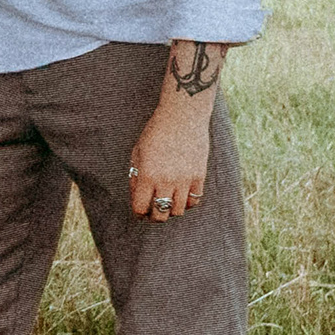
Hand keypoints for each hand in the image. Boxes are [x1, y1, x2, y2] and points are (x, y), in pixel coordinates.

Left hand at [127, 94, 210, 223]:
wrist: (182, 117)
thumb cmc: (155, 133)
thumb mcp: (137, 153)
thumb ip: (135, 176)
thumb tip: (136, 197)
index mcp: (147, 175)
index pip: (140, 208)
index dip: (139, 214)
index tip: (139, 213)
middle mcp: (165, 181)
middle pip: (160, 215)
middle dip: (154, 217)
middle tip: (153, 213)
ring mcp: (184, 180)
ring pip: (179, 211)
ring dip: (171, 211)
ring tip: (168, 204)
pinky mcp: (199, 176)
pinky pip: (195, 201)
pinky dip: (187, 203)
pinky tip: (181, 196)